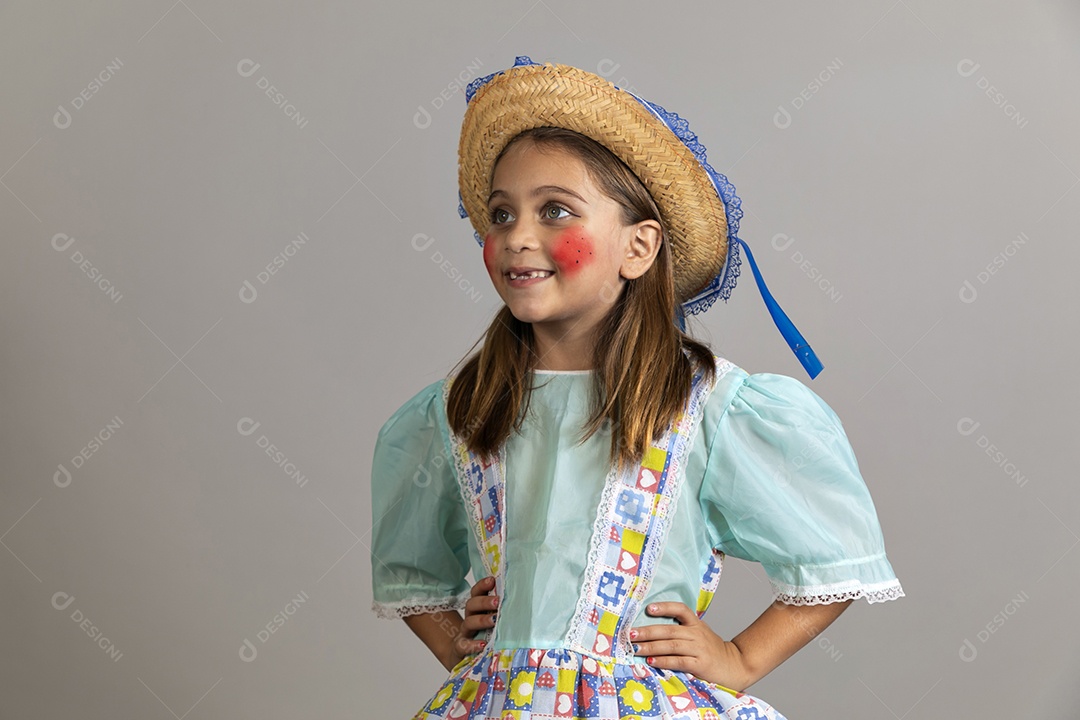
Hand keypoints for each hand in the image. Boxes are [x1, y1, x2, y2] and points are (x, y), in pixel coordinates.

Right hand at [450, 575, 498, 665]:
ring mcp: (465, 633)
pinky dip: (473, 644)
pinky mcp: (461, 649)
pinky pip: (463, 645)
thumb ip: (505, 612)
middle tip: (498, 601)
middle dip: (484, 601)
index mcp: (478, 609)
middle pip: (471, 605)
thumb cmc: (487, 637)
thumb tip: (528, 601)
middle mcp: (470, 618)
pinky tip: (482, 644)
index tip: (492, 581)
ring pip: (468, 622)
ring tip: (494, 620)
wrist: (466, 657)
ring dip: (481, 620)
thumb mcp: (495, 622)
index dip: (482, 586)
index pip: (476, 593)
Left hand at [629, 602, 751, 690]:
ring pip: (672, 645)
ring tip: (636, 648)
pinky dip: (664, 661)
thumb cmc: (712, 651)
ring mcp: (699, 649)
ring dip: (651, 647)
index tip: (649, 608)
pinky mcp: (701, 665)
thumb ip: (682, 631)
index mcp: (696, 624)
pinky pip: (679, 661)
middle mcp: (697, 634)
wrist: (736, 666)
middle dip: (648, 631)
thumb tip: (651, 631)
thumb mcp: (700, 635)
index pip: (681, 609)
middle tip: (631, 634)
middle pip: (669, 630)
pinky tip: (651, 662)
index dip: (665, 607)